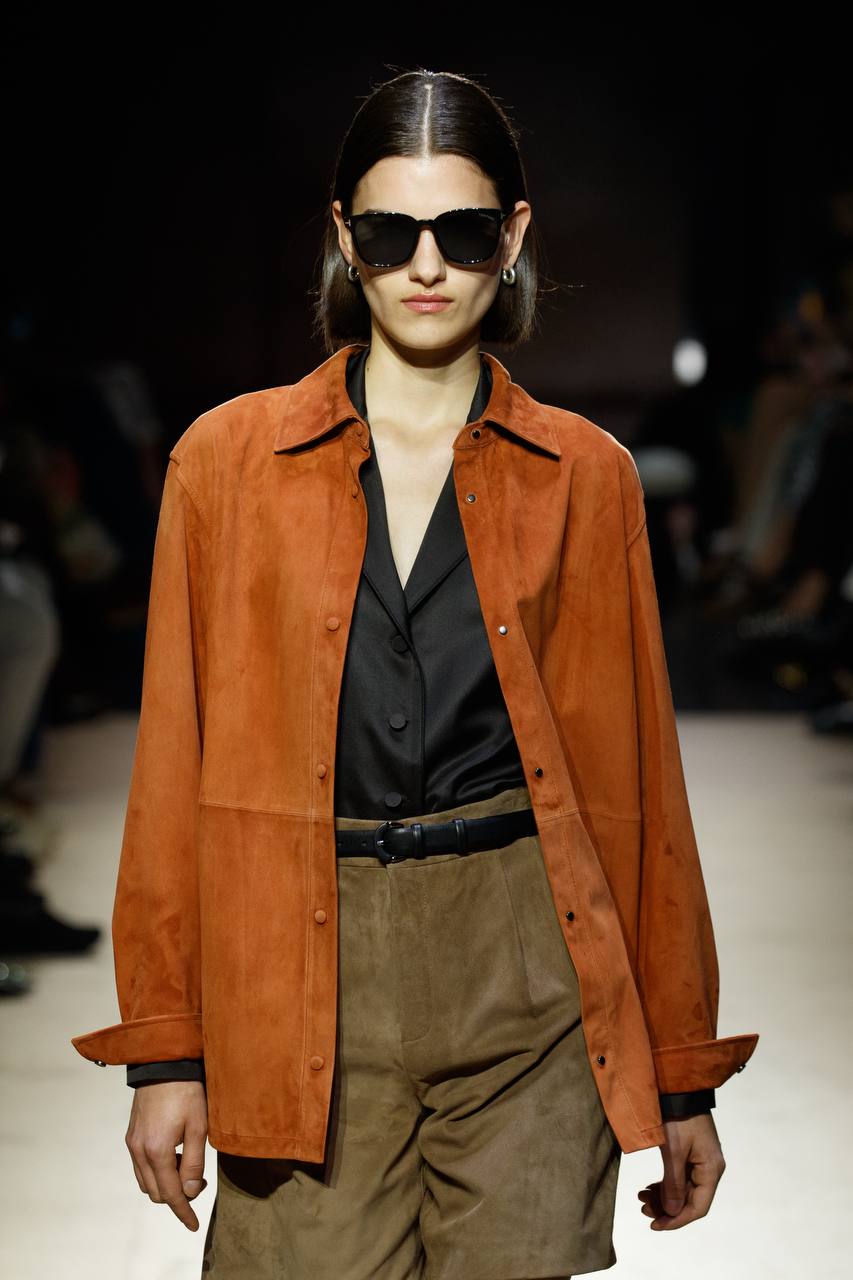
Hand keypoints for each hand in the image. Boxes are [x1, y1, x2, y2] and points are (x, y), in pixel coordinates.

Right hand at [125, 1080, 208, 1230]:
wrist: (163, 1063)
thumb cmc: (187, 1091)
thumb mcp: (199, 1126)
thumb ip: (194, 1162)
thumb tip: (191, 1191)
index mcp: (158, 1151)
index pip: (171, 1194)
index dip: (183, 1212)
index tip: (193, 1224)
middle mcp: (140, 1151)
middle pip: (156, 1192)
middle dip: (178, 1195)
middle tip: (199, 1179)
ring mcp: (133, 1143)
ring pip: (146, 1182)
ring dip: (166, 1183)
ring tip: (187, 1164)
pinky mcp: (131, 1136)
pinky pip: (140, 1167)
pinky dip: (156, 1171)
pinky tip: (174, 1155)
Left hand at [637, 1112, 725, 1230]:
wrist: (677, 1089)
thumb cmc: (677, 1117)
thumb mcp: (673, 1151)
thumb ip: (673, 1183)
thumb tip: (672, 1212)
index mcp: (711, 1169)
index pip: (698, 1207)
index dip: (677, 1220)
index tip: (655, 1225)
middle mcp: (710, 1168)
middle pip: (690, 1200)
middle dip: (666, 1208)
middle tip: (643, 1210)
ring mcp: (701, 1161)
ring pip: (683, 1190)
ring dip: (663, 1197)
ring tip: (641, 1199)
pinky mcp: (692, 1154)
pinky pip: (680, 1178)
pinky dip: (665, 1184)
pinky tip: (649, 1188)